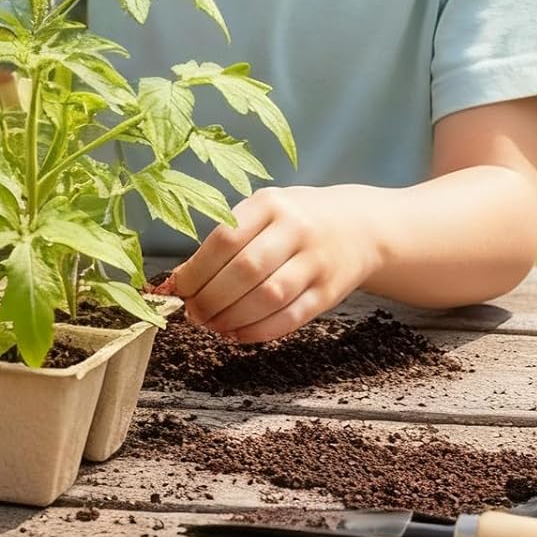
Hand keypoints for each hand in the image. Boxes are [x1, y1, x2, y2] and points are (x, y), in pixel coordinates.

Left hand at [158, 185, 376, 343]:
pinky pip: (292, 317)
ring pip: (269, 296)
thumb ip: (228, 239)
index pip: (225, 238)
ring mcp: (315, 261)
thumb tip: (182, 279)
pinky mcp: (329, 291)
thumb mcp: (263, 212)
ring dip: (233, 317)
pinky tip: (239, 333)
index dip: (197, 269)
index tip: (177, 288)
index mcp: (269, 203)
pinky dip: (260, 330)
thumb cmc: (294, 220)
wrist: (358, 226)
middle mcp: (295, 228)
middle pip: (246, 270)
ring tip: (213, 325)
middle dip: (212, 298)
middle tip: (194, 313)